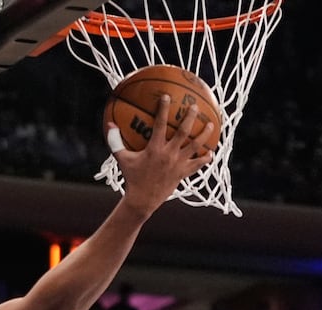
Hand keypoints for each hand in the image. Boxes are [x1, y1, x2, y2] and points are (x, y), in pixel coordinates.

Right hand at [109, 95, 215, 215]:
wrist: (142, 200)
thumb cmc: (132, 178)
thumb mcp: (122, 159)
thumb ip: (115, 141)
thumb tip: (109, 124)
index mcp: (154, 149)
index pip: (160, 124)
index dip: (163, 109)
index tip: (166, 96)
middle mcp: (169, 154)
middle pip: (184, 132)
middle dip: (190, 117)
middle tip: (194, 106)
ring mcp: (178, 164)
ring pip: (195, 146)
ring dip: (204, 134)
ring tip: (211, 124)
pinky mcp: (183, 174)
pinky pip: (197, 165)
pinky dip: (205, 158)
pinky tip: (211, 153)